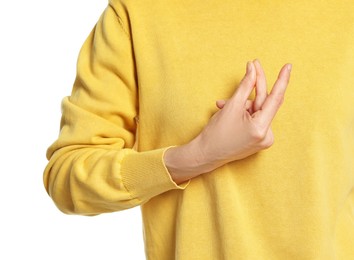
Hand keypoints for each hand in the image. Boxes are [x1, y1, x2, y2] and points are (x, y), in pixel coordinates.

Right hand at [165, 60, 291, 183]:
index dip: (282, 80)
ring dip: (242, 103)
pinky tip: (229, 111)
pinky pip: (255, 119)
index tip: (288, 66)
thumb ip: (245, 86)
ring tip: (223, 104)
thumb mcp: (231, 106)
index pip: (275, 99)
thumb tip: (253, 70)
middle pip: (264, 103)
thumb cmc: (216, 133)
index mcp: (261, 129)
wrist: (205, 155)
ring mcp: (263, 139)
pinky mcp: (258, 140)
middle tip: (252, 66)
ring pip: (258, 111)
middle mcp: (267, 136)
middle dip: (254, 87)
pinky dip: (244, 112)